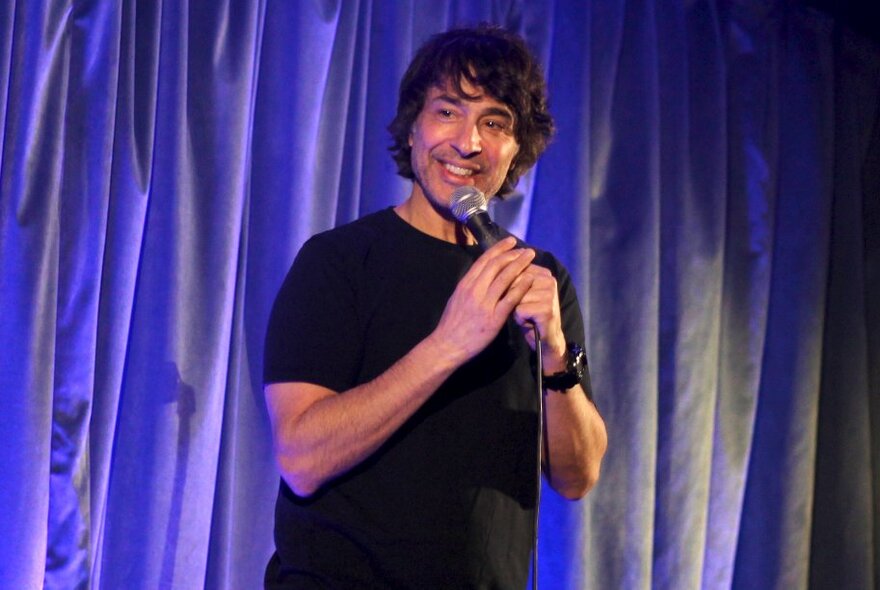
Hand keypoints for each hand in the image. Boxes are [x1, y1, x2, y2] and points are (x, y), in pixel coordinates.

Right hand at [431, 237, 535, 363]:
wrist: (447, 345)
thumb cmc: (452, 324)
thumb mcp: (457, 298)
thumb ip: (469, 286)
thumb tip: (479, 274)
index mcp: (465, 284)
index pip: (484, 260)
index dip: (499, 249)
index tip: (510, 242)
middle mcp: (474, 290)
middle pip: (496, 265)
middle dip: (513, 254)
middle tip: (526, 250)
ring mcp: (484, 304)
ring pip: (504, 278)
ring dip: (519, 265)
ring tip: (530, 259)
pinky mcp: (494, 318)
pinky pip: (510, 299)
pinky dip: (521, 286)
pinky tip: (530, 279)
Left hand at [513, 263, 566, 372]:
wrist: (544, 338)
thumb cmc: (529, 313)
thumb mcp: (521, 291)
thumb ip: (513, 278)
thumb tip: (496, 267)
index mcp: (543, 272)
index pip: (515, 268)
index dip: (509, 284)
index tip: (520, 296)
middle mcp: (549, 280)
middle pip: (514, 281)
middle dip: (510, 296)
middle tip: (523, 306)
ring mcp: (550, 294)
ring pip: (516, 296)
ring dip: (514, 308)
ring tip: (526, 314)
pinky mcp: (547, 309)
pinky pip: (520, 309)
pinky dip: (519, 318)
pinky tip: (528, 321)